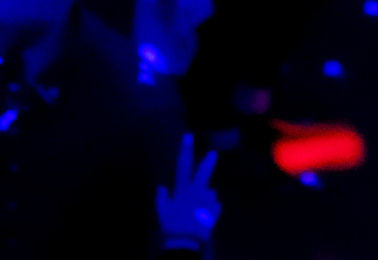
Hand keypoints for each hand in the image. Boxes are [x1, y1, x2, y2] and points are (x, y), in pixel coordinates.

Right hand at [156, 135, 219, 250]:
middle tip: (214, 154)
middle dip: (208, 163)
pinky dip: (210, 208)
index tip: (189, 135)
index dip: (186, 149)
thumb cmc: (172, 224)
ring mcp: (209, 201)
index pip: (183, 165)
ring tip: (198, 208)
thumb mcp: (162, 211)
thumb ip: (162, 197)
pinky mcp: (215, 211)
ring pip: (210, 192)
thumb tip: (162, 186)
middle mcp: (198, 191)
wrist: (186, 241)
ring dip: (206, 196)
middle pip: (204, 173)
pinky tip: (203, 215)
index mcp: (184, 189)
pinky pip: (215, 206)